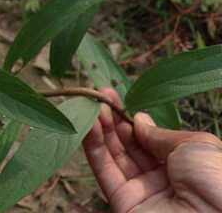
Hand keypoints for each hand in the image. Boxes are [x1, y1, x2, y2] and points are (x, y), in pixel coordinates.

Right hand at [83, 88, 221, 211]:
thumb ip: (161, 134)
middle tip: (99, 95)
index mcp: (185, 164)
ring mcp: (141, 191)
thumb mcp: (197, 145)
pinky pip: (105, 172)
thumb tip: (138, 120)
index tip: (117, 97)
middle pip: (129, 145)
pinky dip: (94, 148)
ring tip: (92, 105)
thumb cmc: (217, 182)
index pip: (150, 138)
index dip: (133, 118)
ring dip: (101, 129)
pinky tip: (90, 125)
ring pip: (114, 156)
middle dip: (114, 119)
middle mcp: (161, 177)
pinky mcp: (122, 203)